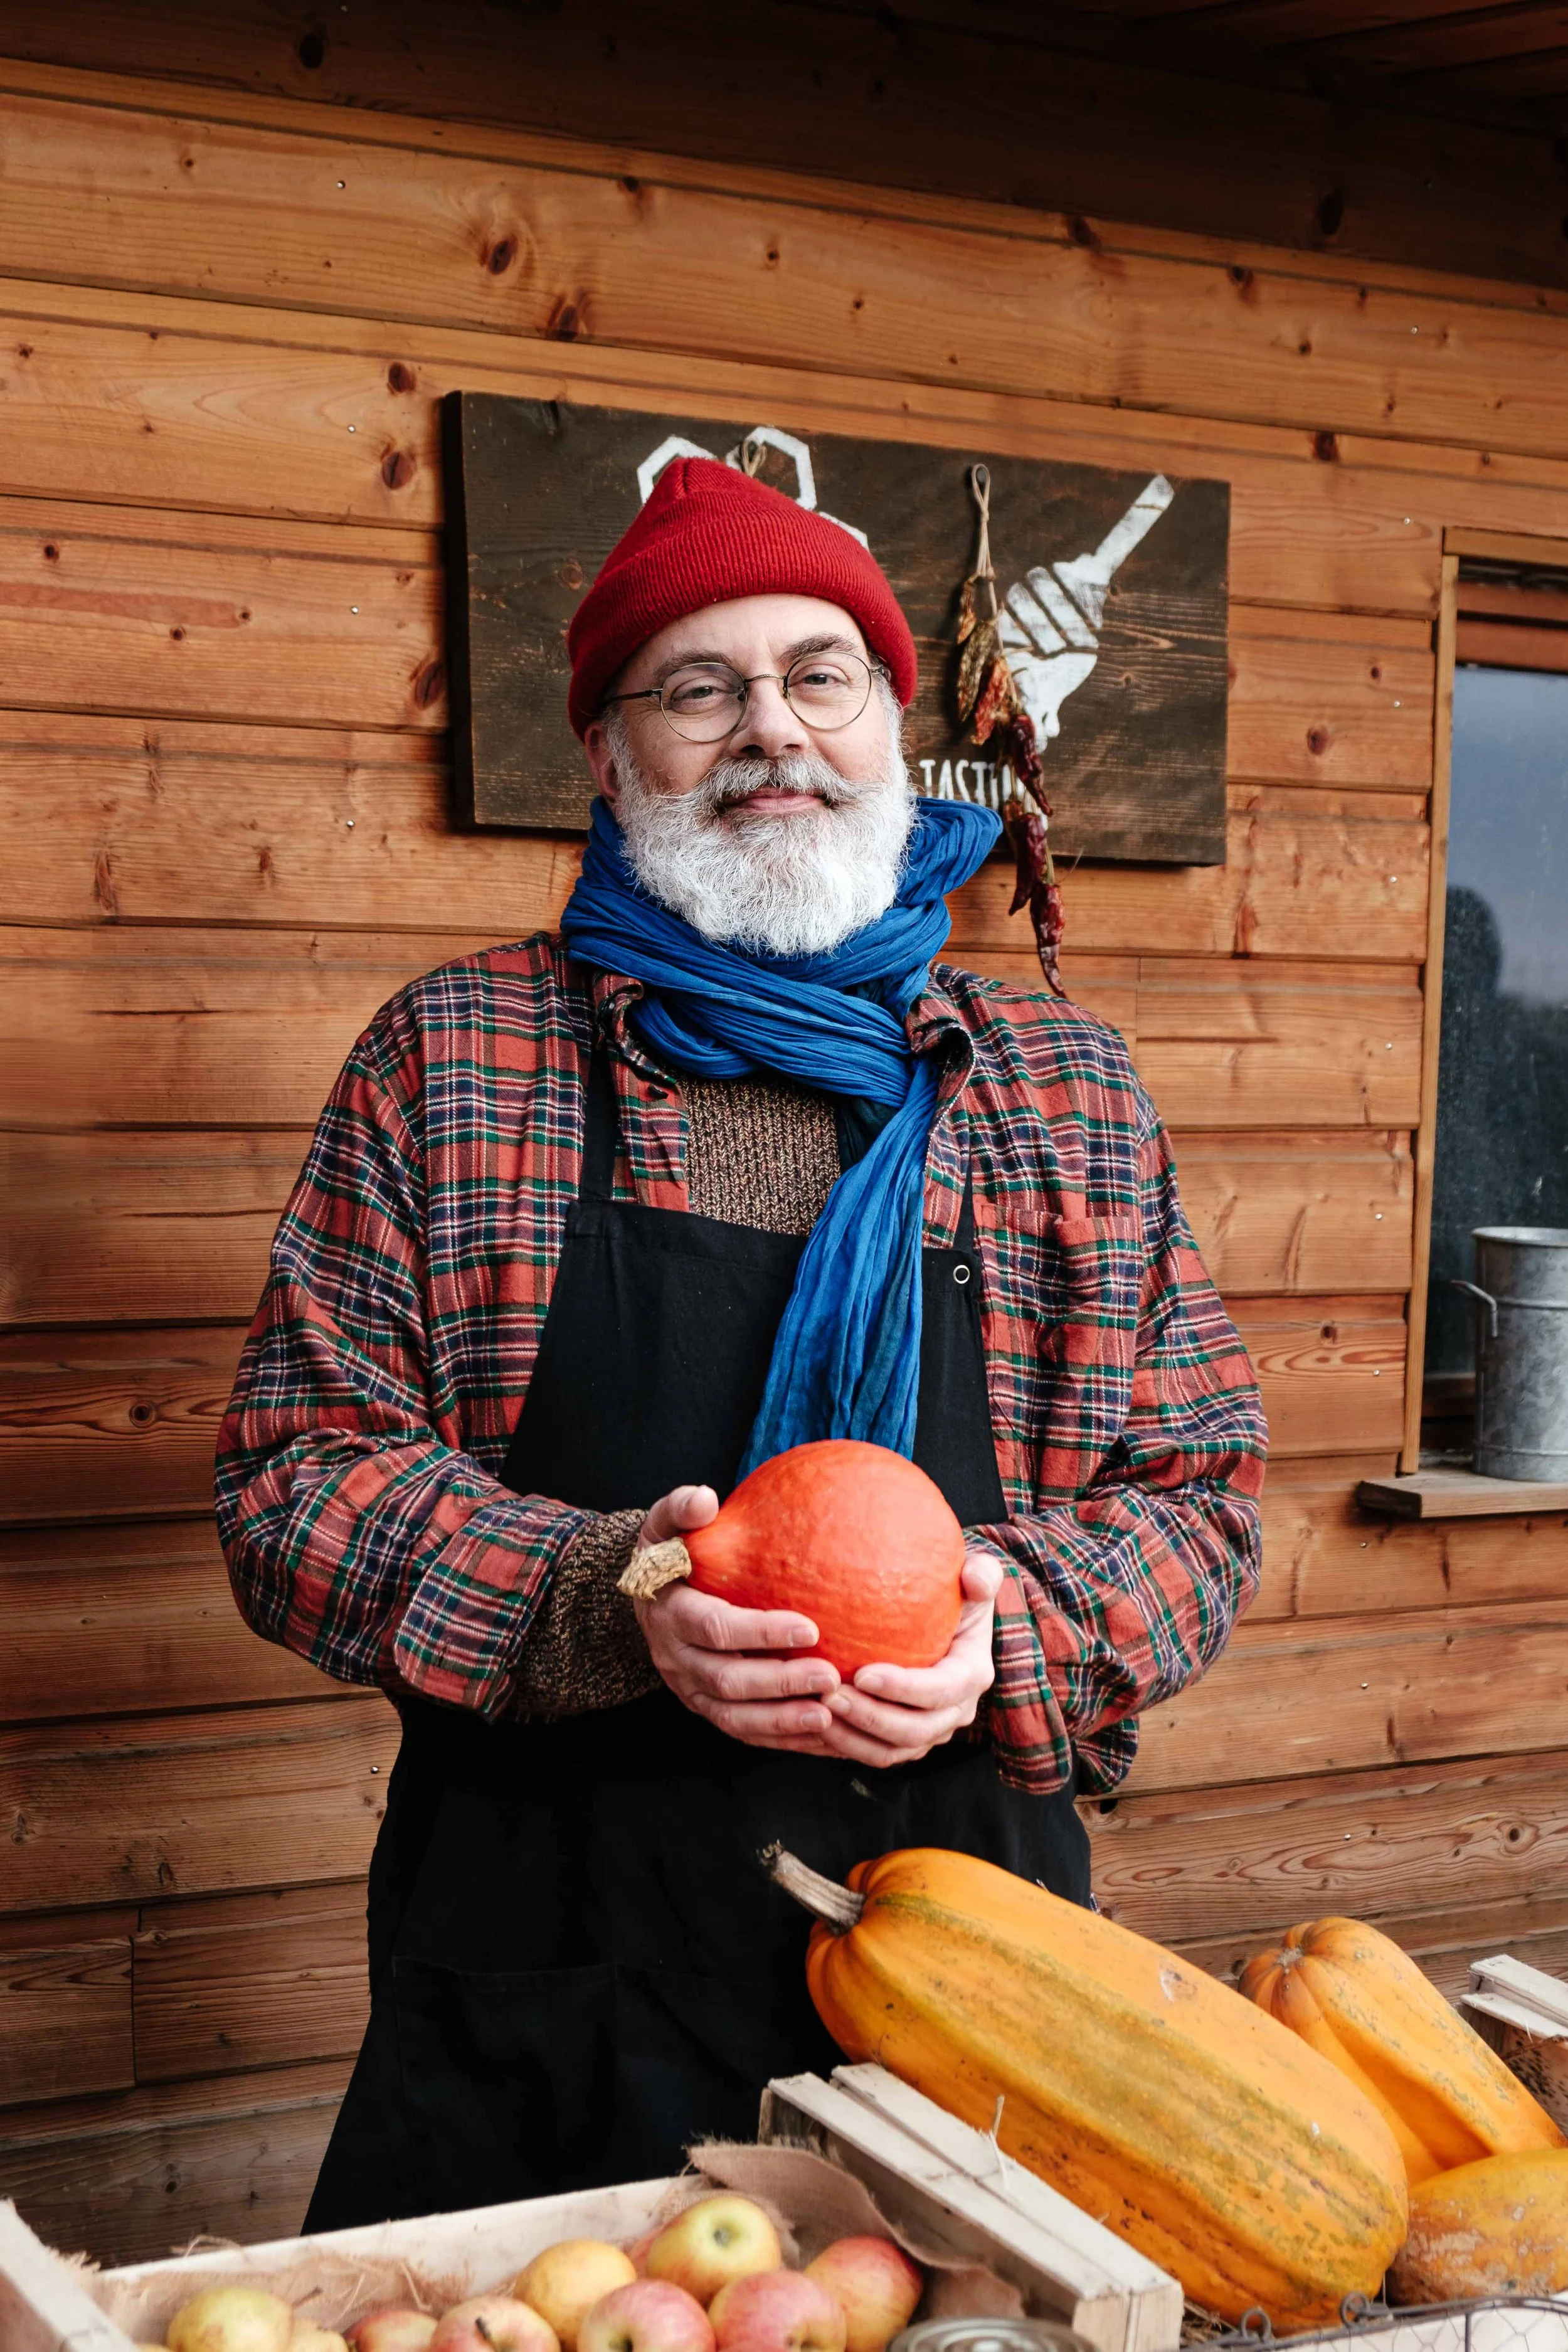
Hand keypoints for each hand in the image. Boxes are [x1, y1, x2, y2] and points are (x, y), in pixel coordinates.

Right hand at [630, 1484, 842, 1751]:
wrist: (644, 1595)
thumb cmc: (665, 1553)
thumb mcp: (662, 1524)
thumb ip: (680, 1508)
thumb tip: (705, 1498)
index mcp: (670, 1614)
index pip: (717, 1629)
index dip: (761, 1631)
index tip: (810, 1627)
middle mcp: (676, 1658)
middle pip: (729, 1681)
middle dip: (780, 1684)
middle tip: (830, 1677)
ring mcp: (688, 1688)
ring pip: (733, 1717)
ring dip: (781, 1720)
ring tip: (829, 1715)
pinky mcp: (704, 1706)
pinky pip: (740, 1731)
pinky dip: (777, 1737)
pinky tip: (819, 1734)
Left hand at [814, 1550, 1001, 1768]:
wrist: (948, 1621)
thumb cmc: (955, 1593)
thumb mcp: (973, 1575)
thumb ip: (981, 1572)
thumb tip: (977, 1580)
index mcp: (972, 1674)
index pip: (939, 1691)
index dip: (902, 1688)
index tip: (862, 1673)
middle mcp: (956, 1711)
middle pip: (914, 1731)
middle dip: (869, 1717)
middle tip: (828, 1694)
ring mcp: (931, 1731)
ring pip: (891, 1751)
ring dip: (852, 1737)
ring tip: (816, 1709)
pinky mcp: (906, 1741)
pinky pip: (874, 1754)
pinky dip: (845, 1745)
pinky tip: (814, 1724)